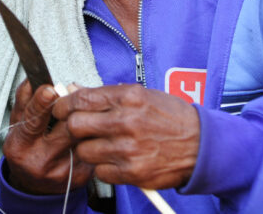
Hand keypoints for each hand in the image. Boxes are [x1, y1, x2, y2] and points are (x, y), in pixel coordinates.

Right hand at [3, 79, 93, 194]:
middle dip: (72, 109)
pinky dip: (94, 133)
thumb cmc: (27, 146)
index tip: (49, 88)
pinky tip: (94, 127)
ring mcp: (62, 171)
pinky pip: (93, 147)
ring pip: (82, 136)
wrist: (34, 185)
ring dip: (87, 119)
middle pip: (64, 128)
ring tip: (87, 108)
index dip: (40, 104)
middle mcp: (40, 161)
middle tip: (75, 93)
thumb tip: (33, 79)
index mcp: (21, 146)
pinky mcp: (81, 176)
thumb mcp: (18, 124)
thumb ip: (24, 100)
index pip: (31, 123)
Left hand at [52, 84, 199, 189]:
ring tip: (101, 145)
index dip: (64, 103)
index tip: (60, 108)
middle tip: (76, 128)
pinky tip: (115, 160)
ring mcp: (129, 148)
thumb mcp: (142, 95)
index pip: (82, 99)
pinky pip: (100, 171)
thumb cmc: (170, 116)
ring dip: (88, 149)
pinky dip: (103, 167)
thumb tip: (74, 90)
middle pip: (76, 125)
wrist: (201, 144)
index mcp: (129, 97)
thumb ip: (108, 95)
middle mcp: (127, 121)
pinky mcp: (132, 172)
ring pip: (84, 151)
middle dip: (71, 127)